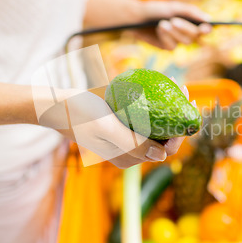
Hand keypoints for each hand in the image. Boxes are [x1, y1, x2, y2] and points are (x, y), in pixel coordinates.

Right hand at [36, 87, 187, 168]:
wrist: (56, 104)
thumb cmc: (79, 115)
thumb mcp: (106, 128)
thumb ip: (133, 145)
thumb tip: (162, 156)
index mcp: (128, 157)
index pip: (164, 149)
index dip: (180, 131)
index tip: (185, 106)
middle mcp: (130, 150)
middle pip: (162, 136)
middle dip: (176, 115)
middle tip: (183, 90)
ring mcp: (126, 137)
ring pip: (155, 125)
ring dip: (167, 107)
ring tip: (174, 85)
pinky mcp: (121, 124)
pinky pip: (144, 116)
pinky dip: (154, 103)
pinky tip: (159, 86)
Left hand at [135, 0, 211, 49]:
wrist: (136, 17)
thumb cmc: (156, 9)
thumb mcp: (173, 7)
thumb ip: (191, 12)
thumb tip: (208, 19)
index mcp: (191, 20)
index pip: (205, 28)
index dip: (207, 29)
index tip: (205, 27)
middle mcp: (187, 31)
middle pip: (196, 36)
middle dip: (185, 28)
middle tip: (173, 21)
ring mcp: (178, 40)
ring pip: (185, 42)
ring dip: (174, 32)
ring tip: (162, 23)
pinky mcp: (167, 46)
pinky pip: (172, 46)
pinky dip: (165, 37)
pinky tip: (159, 29)